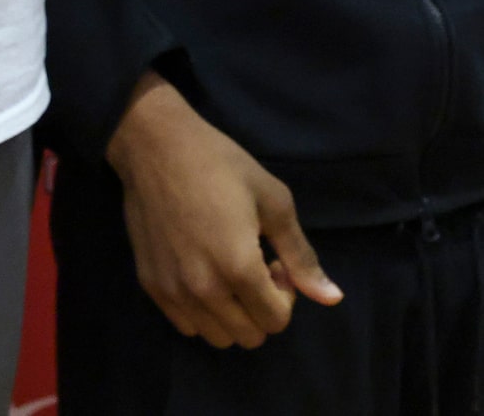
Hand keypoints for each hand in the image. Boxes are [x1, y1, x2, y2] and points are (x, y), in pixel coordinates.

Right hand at [104, 74, 340, 348]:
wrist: (155, 146)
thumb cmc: (221, 165)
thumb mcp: (274, 202)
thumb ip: (302, 256)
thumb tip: (332, 299)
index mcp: (239, 268)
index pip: (276, 321)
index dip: (286, 295)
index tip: (274, 262)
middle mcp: (204, 289)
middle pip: (249, 336)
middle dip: (262, 308)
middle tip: (254, 267)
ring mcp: (173, 290)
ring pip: (217, 337)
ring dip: (232, 315)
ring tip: (226, 273)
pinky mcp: (150, 285)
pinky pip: (186, 325)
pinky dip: (202, 313)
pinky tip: (201, 273)